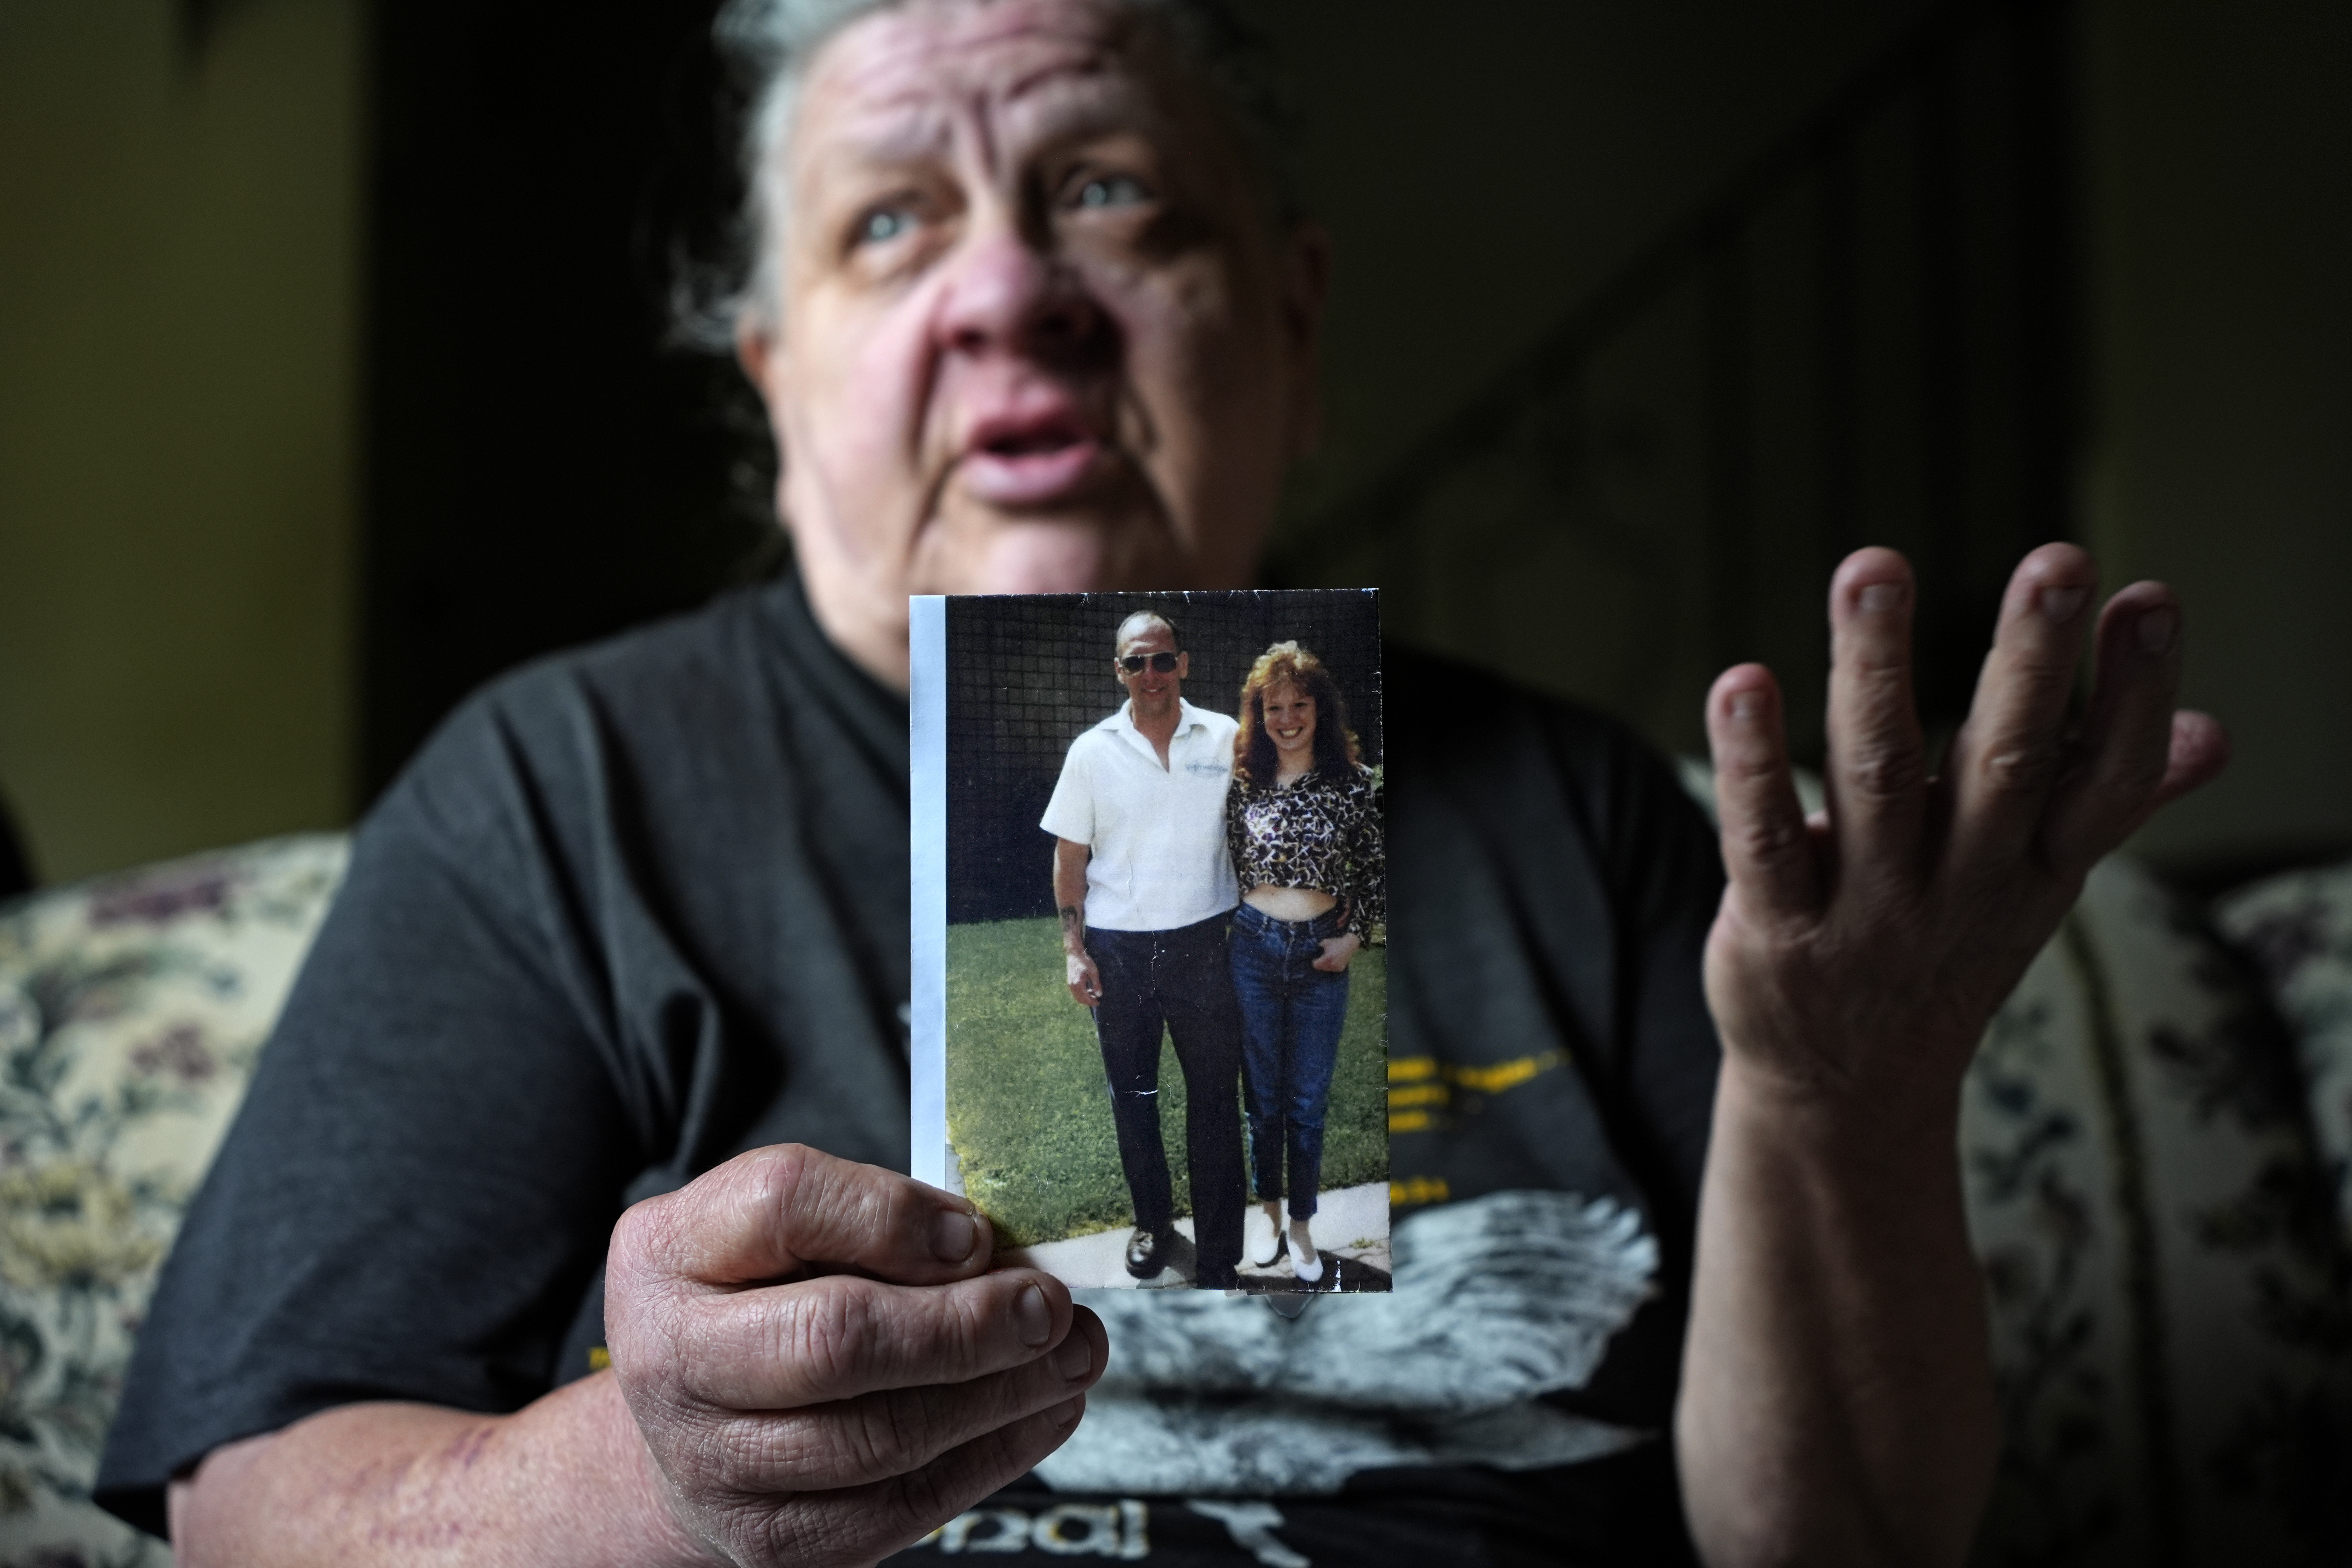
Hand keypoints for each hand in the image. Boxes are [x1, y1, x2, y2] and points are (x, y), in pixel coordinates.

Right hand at [605, 1145, 1106, 1566]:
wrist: (687, 1424)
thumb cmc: (757, 1300)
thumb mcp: (782, 1228)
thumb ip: (872, 1218)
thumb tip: (995, 1251)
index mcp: (668, 1252)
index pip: (783, 1204)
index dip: (894, 1216)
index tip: (976, 1235)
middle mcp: (671, 1361)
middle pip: (834, 1340)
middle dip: (965, 1325)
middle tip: (1048, 1305)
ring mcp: (715, 1466)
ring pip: (881, 1436)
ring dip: (1002, 1394)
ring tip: (1073, 1354)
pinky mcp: (773, 1541)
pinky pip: (902, 1505)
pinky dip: (994, 1456)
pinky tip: (1046, 1412)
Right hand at [1065, 950, 1102, 1006]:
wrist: (1075, 954)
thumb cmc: (1085, 961)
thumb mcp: (1093, 972)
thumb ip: (1096, 984)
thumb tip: (1099, 995)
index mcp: (1078, 983)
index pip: (1085, 998)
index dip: (1092, 1002)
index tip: (1098, 1002)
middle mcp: (1072, 985)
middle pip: (1080, 999)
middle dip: (1088, 1001)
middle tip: (1096, 1000)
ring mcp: (1069, 984)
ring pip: (1077, 997)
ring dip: (1085, 998)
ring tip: (1093, 994)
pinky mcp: (1069, 982)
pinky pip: (1075, 992)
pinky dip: (1081, 994)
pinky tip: (1088, 989)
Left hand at [1311, 932, 1359, 972]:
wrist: (1349, 944)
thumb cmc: (1336, 942)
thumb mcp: (1325, 942)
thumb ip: (1318, 947)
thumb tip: (1312, 950)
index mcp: (1327, 958)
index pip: (1316, 965)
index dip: (1314, 962)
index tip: (1315, 959)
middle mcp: (1332, 964)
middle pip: (1321, 968)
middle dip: (1320, 964)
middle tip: (1322, 959)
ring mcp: (1337, 967)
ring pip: (1327, 969)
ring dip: (1326, 965)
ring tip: (1328, 959)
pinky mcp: (1341, 969)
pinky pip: (1333, 969)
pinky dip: (1332, 966)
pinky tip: (1334, 961)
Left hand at [1702, 544, 2227, 1108]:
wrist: (1846, 1093)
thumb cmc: (1944, 950)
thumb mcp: (2033, 885)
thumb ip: (2112, 802)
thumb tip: (2218, 733)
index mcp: (2034, 867)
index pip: (2104, 778)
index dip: (2132, 693)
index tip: (2152, 597)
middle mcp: (1962, 884)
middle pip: (2003, 763)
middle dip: (2032, 660)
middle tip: (2059, 558)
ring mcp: (1867, 912)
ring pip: (1873, 777)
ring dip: (1875, 668)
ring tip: (1874, 567)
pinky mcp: (1775, 933)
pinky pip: (1758, 838)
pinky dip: (1750, 760)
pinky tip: (1741, 681)